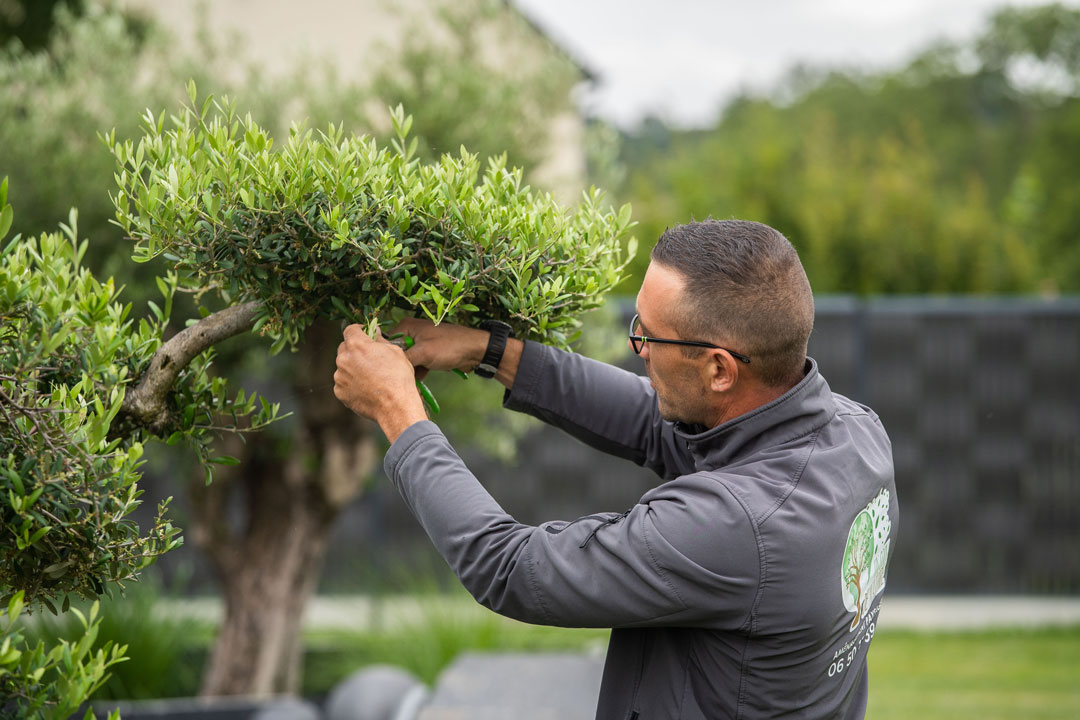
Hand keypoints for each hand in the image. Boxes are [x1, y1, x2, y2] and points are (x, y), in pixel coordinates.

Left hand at [334, 324, 426, 441]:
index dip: (358, 331)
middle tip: (370, 359)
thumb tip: (374, 333)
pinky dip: (352, 384)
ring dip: (353, 369)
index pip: (350, 330)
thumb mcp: (395, 351)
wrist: (395, 406)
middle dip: (355, 351)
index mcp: (356, 345)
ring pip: (344, 367)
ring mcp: (339, 376)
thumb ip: (380, 340)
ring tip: (371, 378)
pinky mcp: (339, 392)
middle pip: (345, 348)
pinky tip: (366, 389)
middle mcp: (343, 359)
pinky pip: (344, 383)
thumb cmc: (398, 377)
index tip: (365, 335)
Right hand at [391, 317, 488, 380]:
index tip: (386, 371)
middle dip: (399, 367)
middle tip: (399, 381)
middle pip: (396, 353)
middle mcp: (411, 332)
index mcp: (407, 326)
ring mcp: (420, 344)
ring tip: (409, 386)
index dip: (386, 357)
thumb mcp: (423, 353)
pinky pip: (417, 365)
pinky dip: (417, 375)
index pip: (386, 342)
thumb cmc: (450, 346)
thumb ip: (403, 358)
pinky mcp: (428, 354)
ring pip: (407, 361)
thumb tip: (386, 366)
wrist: (475, 351)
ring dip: (409, 373)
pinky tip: (418, 386)